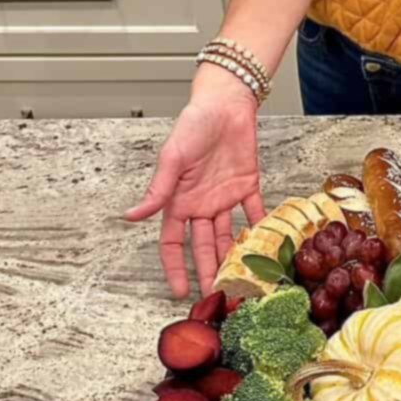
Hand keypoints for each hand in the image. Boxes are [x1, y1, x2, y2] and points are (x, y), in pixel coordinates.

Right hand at [125, 73, 264, 297]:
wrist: (225, 103)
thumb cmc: (192, 125)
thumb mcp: (172, 158)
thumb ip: (157, 190)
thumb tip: (131, 216)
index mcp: (179, 201)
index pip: (173, 243)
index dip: (175, 267)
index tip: (180, 290)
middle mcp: (201, 205)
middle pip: (204, 246)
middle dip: (208, 271)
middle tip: (217, 297)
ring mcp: (224, 198)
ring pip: (229, 236)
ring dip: (233, 258)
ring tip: (241, 281)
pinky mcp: (247, 187)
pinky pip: (255, 213)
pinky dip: (262, 229)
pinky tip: (268, 249)